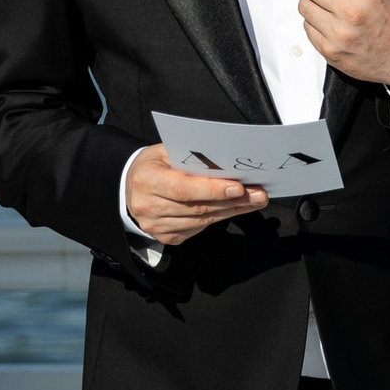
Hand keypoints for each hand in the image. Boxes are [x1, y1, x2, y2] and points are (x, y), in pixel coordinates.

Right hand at [124, 142, 267, 246]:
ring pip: (202, 221)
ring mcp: (156, 226)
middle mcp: (148, 206)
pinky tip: (234, 208)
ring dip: (231, 211)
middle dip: (232, 201)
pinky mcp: (167, 237)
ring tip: (254, 200)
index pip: (183, 188)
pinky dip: (219, 218)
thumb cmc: (153, 165)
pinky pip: (198, 229)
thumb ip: (191, 157)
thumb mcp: (166, 151)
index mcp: (147, 180)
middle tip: (258, 194)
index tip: (238, 187)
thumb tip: (226, 162)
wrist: (130, 187)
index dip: (212, 189)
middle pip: (197, 207)